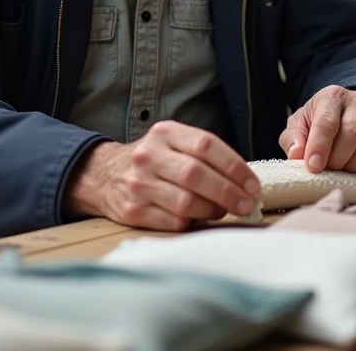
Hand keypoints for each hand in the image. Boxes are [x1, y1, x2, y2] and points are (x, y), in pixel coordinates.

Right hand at [63, 122, 259, 230]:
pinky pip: (172, 221)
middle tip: (246, 204)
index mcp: (166, 133)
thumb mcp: (173, 143)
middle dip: (228, 192)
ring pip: (186, 202)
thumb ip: (204, 155)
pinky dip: (192, 223)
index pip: (207, 145)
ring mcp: (138, 183)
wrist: (103, 175)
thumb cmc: (153, 161)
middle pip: (196, 174)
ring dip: (212, 210)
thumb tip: (245, 181)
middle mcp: (150, 155)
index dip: (235, 166)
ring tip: (223, 211)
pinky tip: (199, 219)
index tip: (252, 184)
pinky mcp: (132, 210)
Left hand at [279, 86, 355, 175]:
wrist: (346, 113)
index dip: (320, 146)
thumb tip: (296, 154)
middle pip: (352, 132)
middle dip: (338, 159)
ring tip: (343, 169)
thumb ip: (292, 138)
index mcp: (331, 96)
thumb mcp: (299, 125)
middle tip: (327, 171)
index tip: (314, 167)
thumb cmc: (318, 122)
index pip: (327, 122)